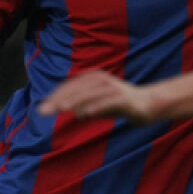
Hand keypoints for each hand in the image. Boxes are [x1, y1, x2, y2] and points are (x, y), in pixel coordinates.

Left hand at [37, 71, 154, 122]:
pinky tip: (86, 114)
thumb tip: (72, 111)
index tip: (42, 108)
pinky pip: (108, 102)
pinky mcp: (124, 99)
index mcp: (94, 79)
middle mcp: (102, 81)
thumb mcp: (99, 105)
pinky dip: (97, 107)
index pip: (70, 87)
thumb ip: (85, 106)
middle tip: (44, 111)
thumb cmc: (122, 104)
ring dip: (75, 101)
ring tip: (62, 109)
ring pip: (90, 94)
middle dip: (59, 99)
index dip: (55, 96)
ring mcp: (114, 89)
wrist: (150, 104)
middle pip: (76, 90)